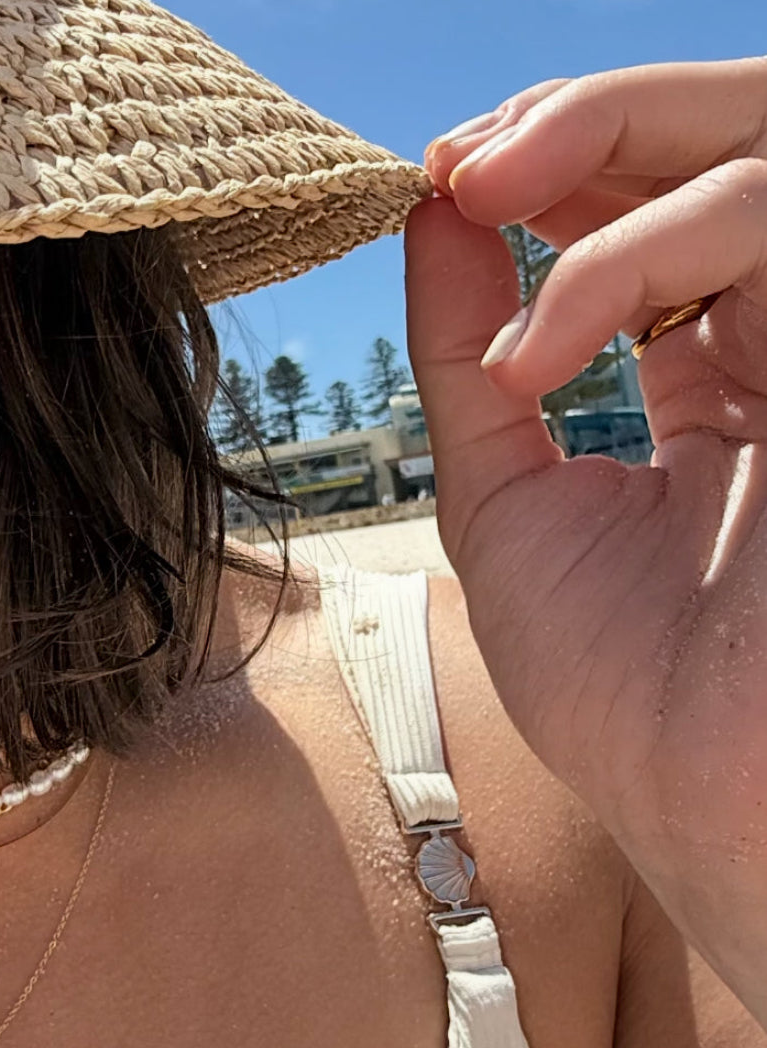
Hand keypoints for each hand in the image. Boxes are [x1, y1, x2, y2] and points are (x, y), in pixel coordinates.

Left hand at [405, 58, 766, 1024]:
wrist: (703, 802)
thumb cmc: (618, 686)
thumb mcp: (503, 500)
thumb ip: (469, 360)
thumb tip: (436, 217)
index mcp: (721, 379)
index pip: (657, 212)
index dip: (562, 173)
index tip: (448, 184)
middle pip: (723, 145)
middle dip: (589, 121)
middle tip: (469, 158)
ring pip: (766, 149)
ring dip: (615, 139)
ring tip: (487, 195)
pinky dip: (648, 250)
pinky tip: (547, 340)